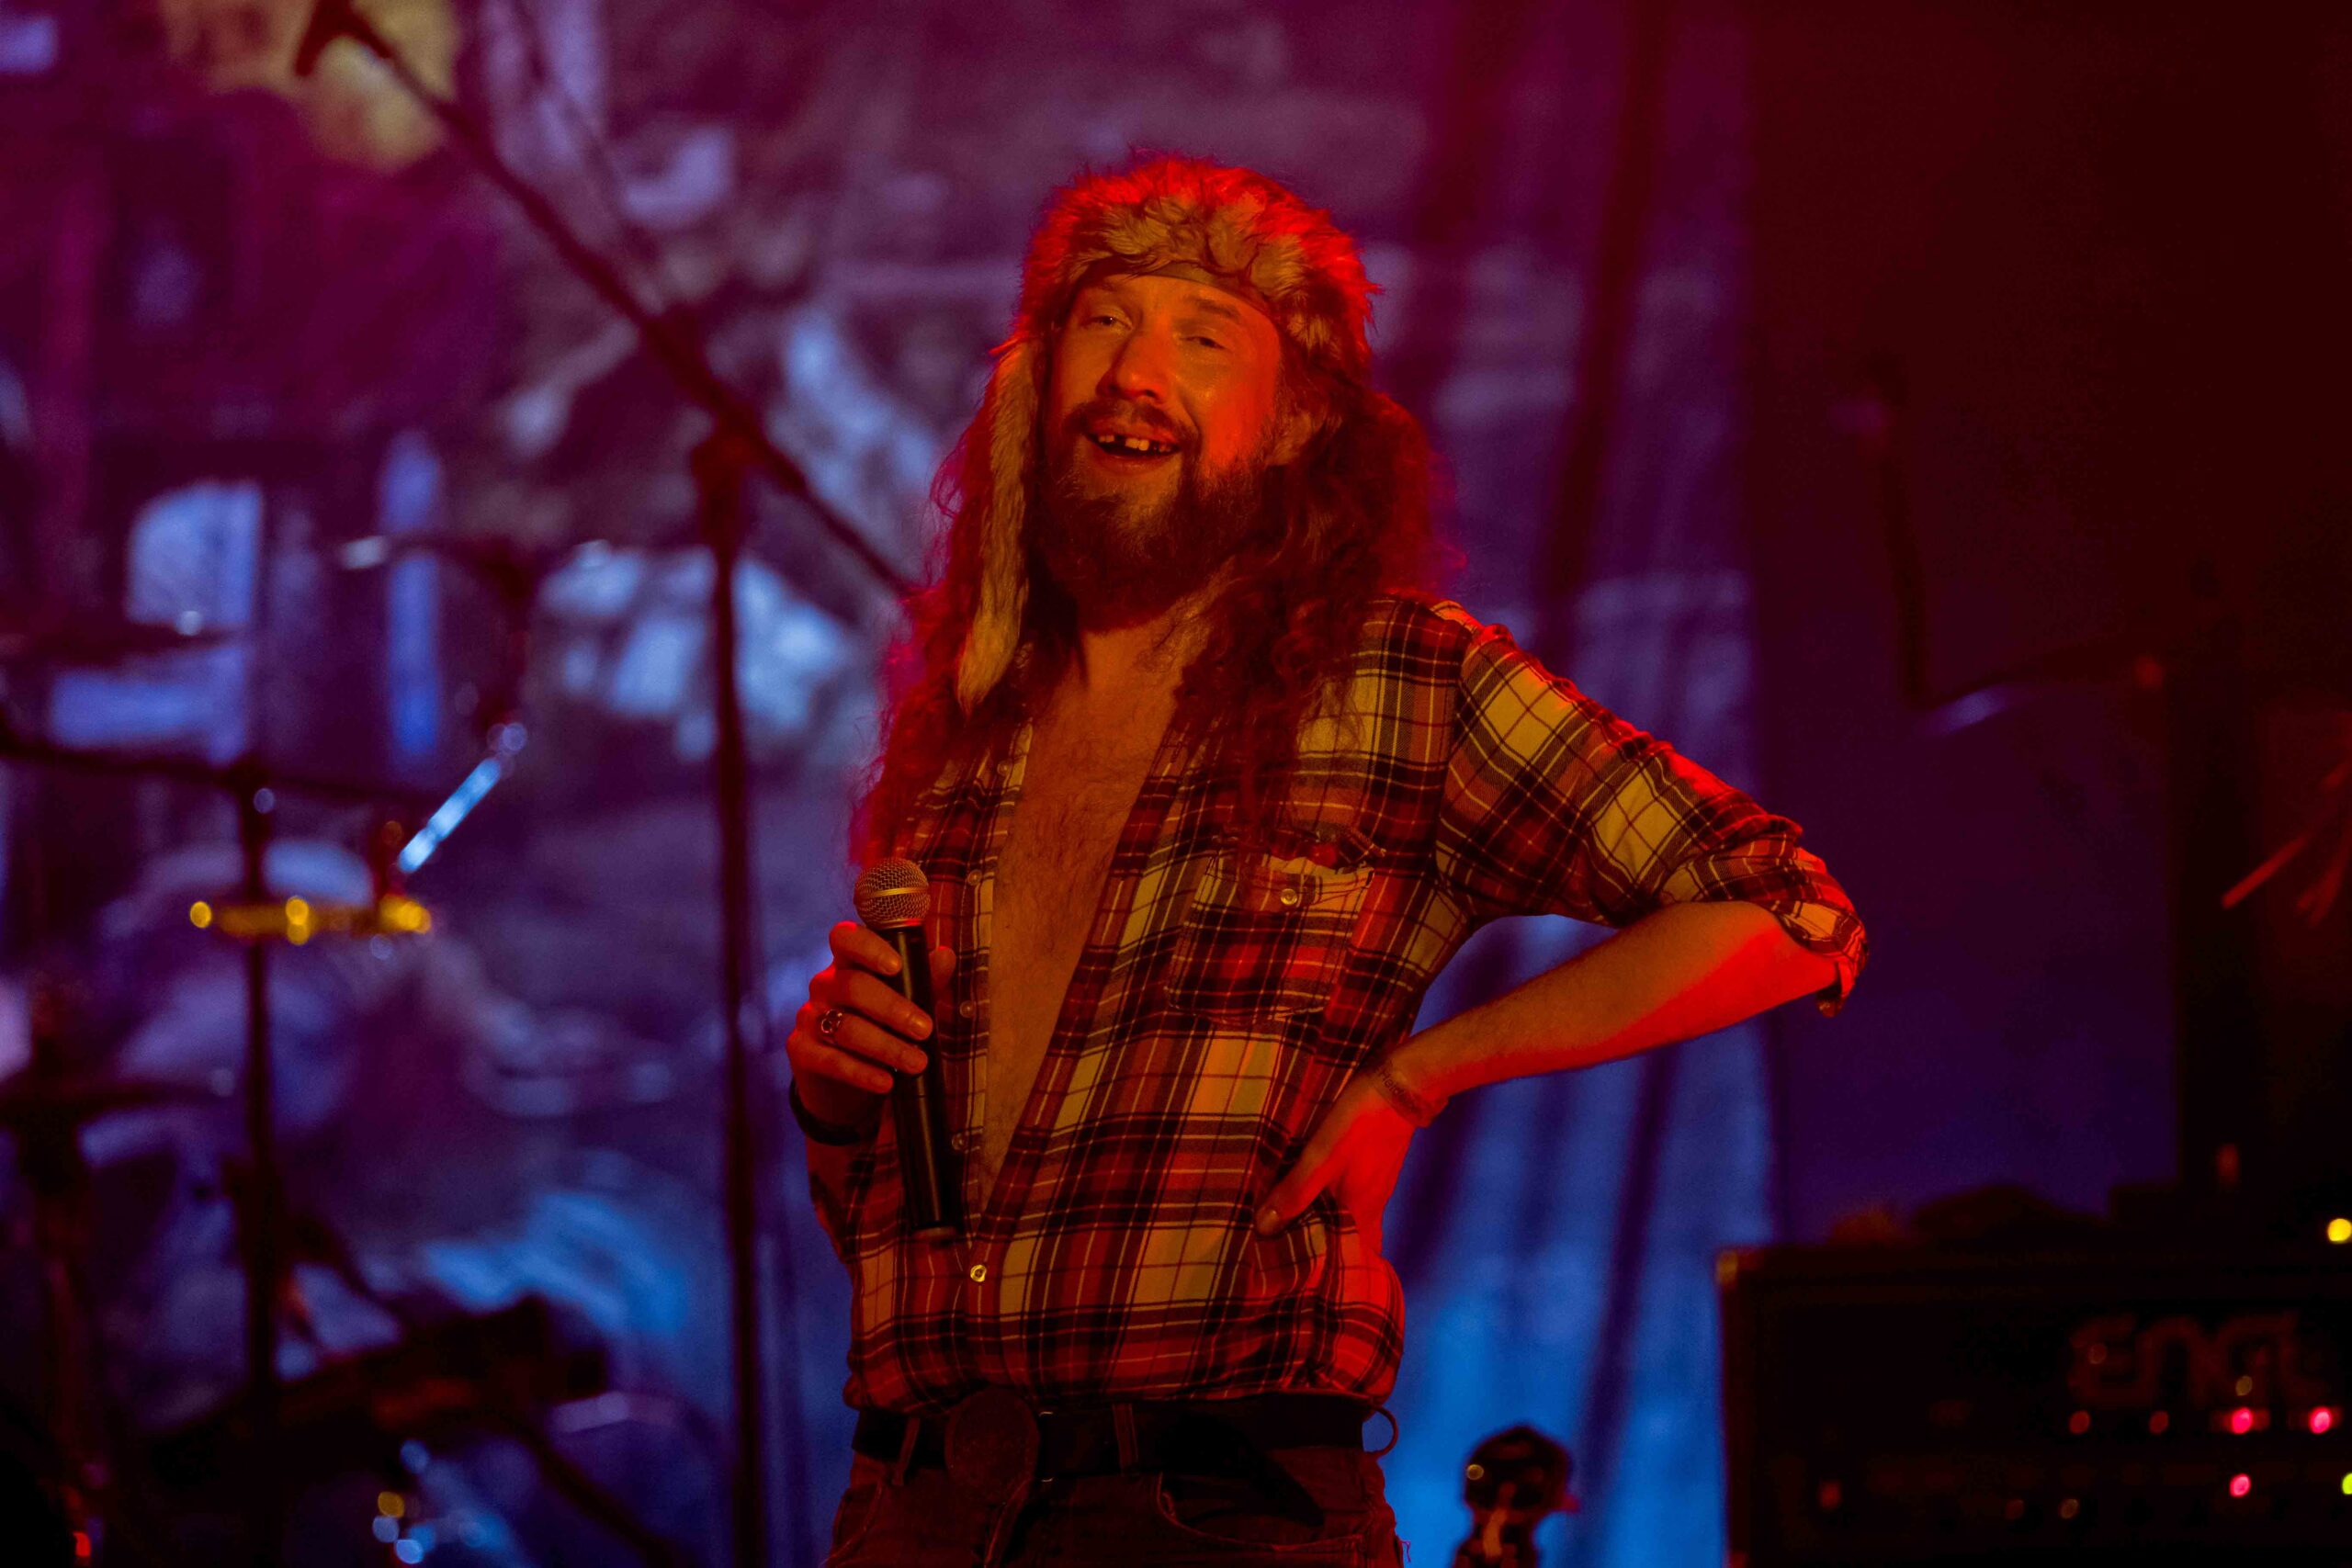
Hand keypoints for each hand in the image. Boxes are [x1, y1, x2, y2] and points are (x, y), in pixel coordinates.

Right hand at [787, 921, 955, 1126]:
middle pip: (852, 986)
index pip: (845, 938)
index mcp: (848, 963)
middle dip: (892, 1009)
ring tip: (917, 1063)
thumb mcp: (906, 1002)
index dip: (868, 947)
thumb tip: (945, 955)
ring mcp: (809, 1017)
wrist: (846, 1080)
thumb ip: (923, 980)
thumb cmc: (880, 1027)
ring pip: (845, 1028)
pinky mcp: (801, 1051)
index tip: (896, 966)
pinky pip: (831, 1061)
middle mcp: (824, 984)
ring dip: (886, 1047)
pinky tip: (886, 1082)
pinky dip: (862, 1072)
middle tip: (925, 1030)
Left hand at [1253, 1067, 1418, 1256]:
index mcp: (1362, 1212)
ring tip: (1291, 1230)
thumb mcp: (1322, 1157)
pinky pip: (1351, 1198)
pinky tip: (1312, 1195)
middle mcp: (1372, 1206)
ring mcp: (1375, 1185)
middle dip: (1326, 1253)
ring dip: (1326, 1227)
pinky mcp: (1373, 1167)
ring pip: (1350, 1219)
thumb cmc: (1362, 1122)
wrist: (1402, 1083)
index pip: (1354, 1259)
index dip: (1334, 1274)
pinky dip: (1332, 1205)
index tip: (1303, 1283)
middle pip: (1351, 1241)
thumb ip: (1296, 1191)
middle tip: (1289, 1259)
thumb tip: (1264, 1229)